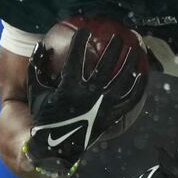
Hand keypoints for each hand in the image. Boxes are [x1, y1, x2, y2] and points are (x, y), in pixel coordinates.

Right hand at [23, 27, 146, 177]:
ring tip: (133, 50)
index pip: (75, 58)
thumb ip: (36, 68)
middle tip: (117, 36)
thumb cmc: (45, 117)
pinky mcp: (112, 116)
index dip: (79, 42)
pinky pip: (130, 99)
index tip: (85, 30)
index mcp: (68, 88)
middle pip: (105, 65)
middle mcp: (89, 95)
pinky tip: (142, 73)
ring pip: (122, 79)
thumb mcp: (36, 92)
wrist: (57, 147)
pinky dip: (138, 86)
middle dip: (113, 47)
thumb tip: (39, 46)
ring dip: (128, 62)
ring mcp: (103, 106)